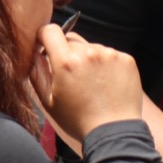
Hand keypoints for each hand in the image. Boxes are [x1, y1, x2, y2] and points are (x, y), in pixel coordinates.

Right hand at [30, 23, 142, 139]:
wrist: (114, 132)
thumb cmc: (78, 121)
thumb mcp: (48, 101)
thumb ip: (37, 73)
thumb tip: (35, 53)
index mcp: (66, 62)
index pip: (50, 31)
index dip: (45, 38)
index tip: (47, 48)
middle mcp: (89, 53)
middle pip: (72, 40)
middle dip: (67, 53)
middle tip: (72, 76)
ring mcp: (110, 55)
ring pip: (92, 47)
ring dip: (88, 59)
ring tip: (92, 84)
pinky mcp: (126, 59)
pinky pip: (110, 54)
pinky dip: (106, 64)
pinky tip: (106, 84)